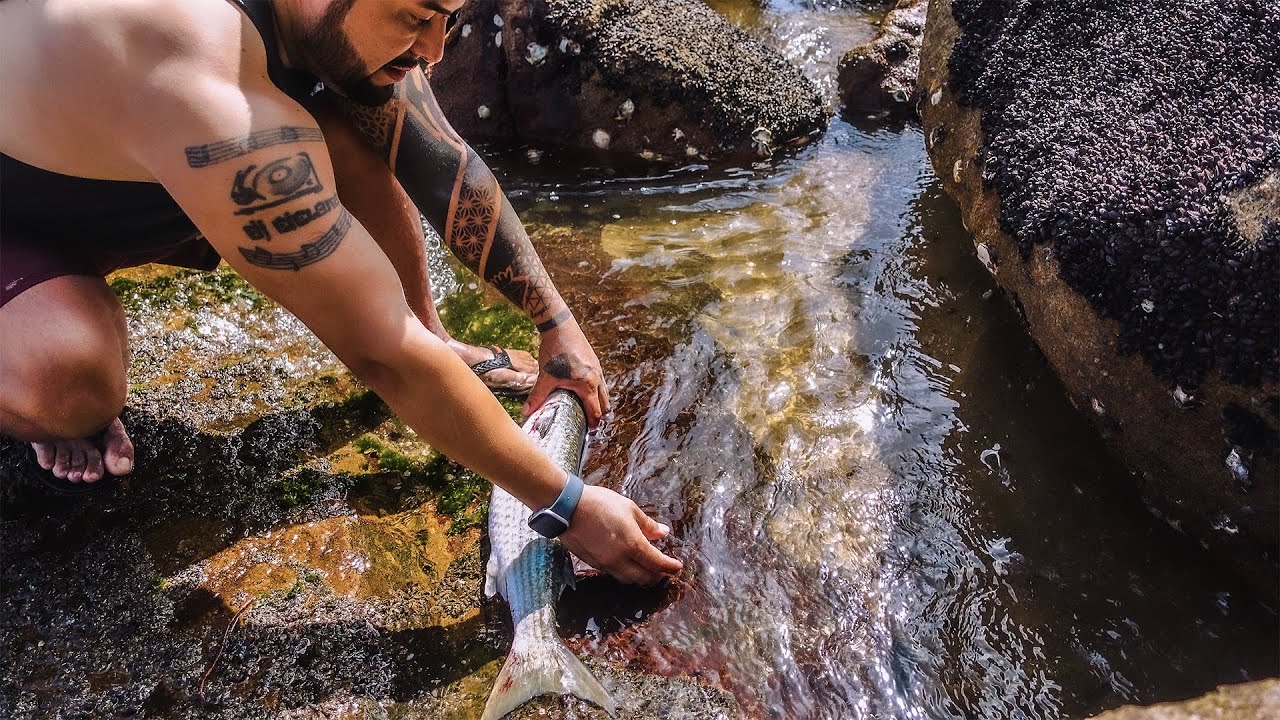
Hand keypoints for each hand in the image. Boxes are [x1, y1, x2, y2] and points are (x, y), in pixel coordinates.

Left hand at [523, 319, 610, 426]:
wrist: (560, 326)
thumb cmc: (554, 351)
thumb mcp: (545, 376)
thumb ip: (537, 396)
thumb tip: (526, 412)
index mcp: (587, 384)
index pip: (595, 410)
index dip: (593, 422)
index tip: (589, 431)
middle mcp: (596, 377)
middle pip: (604, 402)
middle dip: (599, 414)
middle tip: (590, 423)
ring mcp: (597, 368)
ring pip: (603, 390)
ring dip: (599, 401)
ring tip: (589, 408)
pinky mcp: (594, 360)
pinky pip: (599, 380)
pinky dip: (596, 389)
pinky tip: (584, 389)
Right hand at [560, 486, 682, 584]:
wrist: (568, 508)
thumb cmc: (600, 503)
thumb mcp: (629, 508)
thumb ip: (648, 525)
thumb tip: (663, 533)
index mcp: (633, 544)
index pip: (657, 563)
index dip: (670, 567)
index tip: (677, 567)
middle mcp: (620, 559)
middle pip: (644, 577)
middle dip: (657, 575)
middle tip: (664, 570)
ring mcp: (605, 564)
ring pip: (629, 579)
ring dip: (641, 577)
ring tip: (648, 570)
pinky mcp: (593, 563)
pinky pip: (614, 574)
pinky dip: (626, 573)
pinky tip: (627, 565)